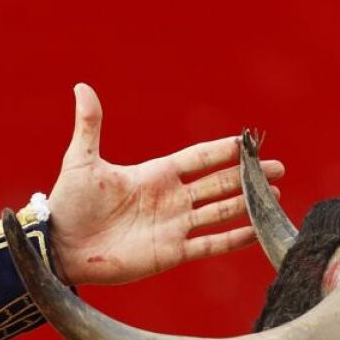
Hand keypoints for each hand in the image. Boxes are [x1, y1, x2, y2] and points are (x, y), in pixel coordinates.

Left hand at [47, 84, 284, 285]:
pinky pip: (210, 244)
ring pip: (221, 212)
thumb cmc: (69, 203)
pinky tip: (256, 232)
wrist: (60, 245)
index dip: (224, 150)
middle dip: (248, 175)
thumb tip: (81, 86)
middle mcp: (170, 199)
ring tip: (275, 195)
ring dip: (248, 204)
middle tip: (278, 168)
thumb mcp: (81, 161)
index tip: (250, 141)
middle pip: (219, 183)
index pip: (199, 158)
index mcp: (154, 174)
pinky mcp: (171, 252)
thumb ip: (89, 125)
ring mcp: (173, 226)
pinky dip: (234, 239)